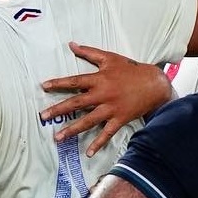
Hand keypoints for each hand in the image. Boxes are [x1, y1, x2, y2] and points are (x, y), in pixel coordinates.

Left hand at [40, 42, 173, 156]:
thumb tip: (71, 44)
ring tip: (57, 138)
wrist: (154, 84)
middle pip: (76, 103)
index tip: (44, 86)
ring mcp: (111, 109)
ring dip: (72, 130)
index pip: (75, 81)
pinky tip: (88, 153)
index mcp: (99, 79)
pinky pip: (107, 133)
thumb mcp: (110, 58)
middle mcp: (103, 95)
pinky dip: (98, 143)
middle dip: (58, 110)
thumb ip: (89, 52)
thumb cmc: (131, 69)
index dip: (59, 83)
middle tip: (42, 116)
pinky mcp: (120, 119)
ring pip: (88, 121)